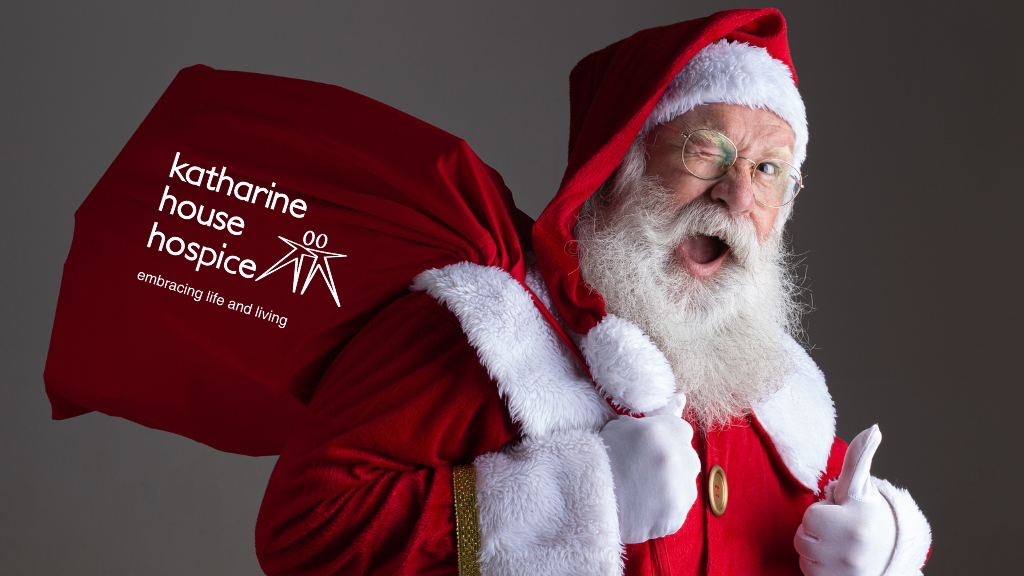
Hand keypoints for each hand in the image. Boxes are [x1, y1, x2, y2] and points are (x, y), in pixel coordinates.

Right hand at [599, 412, 699, 543]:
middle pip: (688, 459)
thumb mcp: (622, 428)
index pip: (682, 431)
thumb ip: (653, 418)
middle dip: (673, 465)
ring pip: (686, 486)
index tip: (653, 450)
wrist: (582, 495)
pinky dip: (664, 512)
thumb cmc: (599, 458)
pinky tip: (644, 509)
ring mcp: (678, 488)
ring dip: (671, 490)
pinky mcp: (675, 515)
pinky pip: (678, 511)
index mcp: (662, 431)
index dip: (666, 441)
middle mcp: (675, 457)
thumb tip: (680, 399)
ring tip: (643, 494)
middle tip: (646, 473)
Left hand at [795, 425, 896, 575]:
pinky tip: (835, 560)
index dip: (821, 513)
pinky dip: (817, 567)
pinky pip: (808, 573)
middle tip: (838, 530)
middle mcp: (849, 554)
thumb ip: (861, 458)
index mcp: (853, 526)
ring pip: (804, 556)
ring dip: (815, 549)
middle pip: (802, 539)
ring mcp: (842, 573)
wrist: (889, 555)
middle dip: (816, 531)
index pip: (809, 517)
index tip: (839, 514)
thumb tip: (873, 428)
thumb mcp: (862, 488)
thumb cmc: (868, 516)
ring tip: (838, 544)